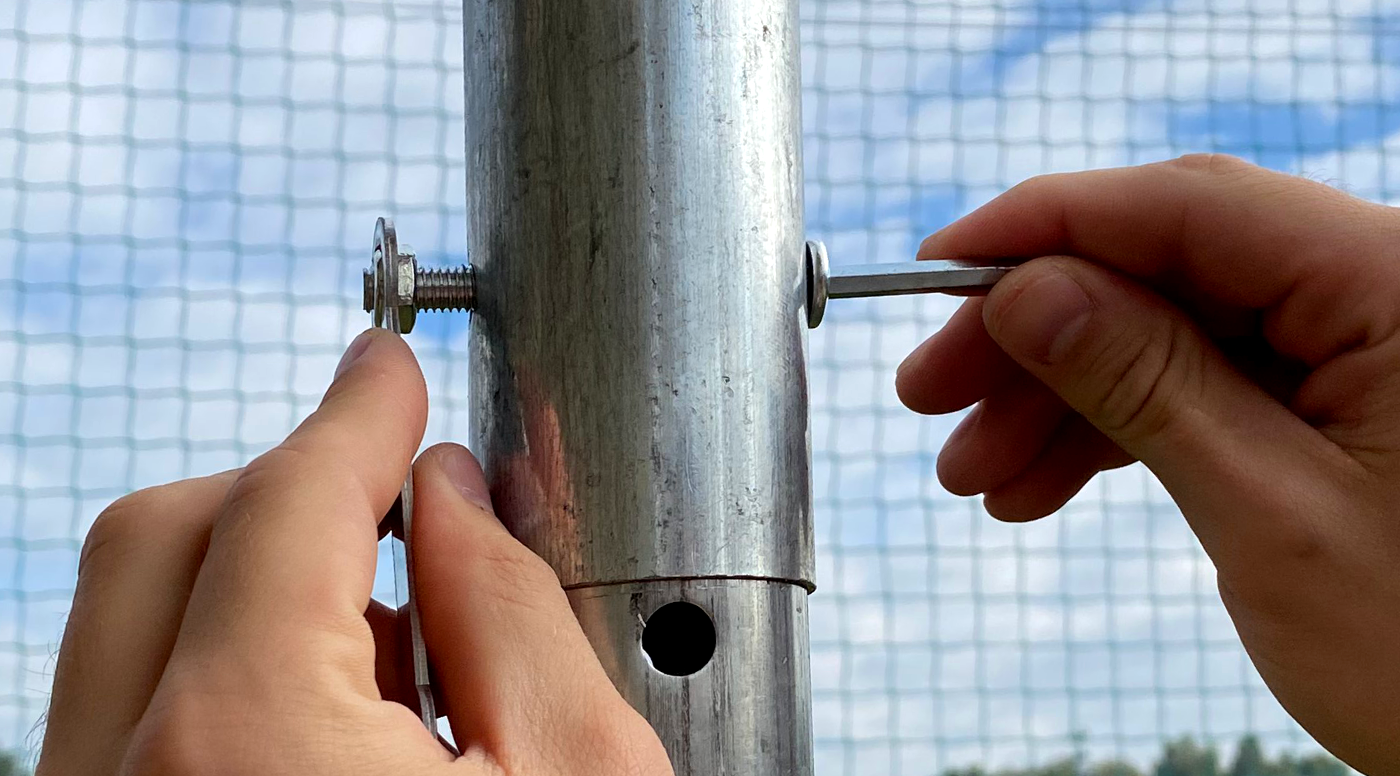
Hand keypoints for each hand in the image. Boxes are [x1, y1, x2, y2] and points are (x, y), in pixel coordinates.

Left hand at [36, 329, 672, 775]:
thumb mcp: (580, 774)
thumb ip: (513, 606)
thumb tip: (458, 496)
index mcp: (251, 743)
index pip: (290, 494)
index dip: (359, 410)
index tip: (390, 368)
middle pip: (164, 534)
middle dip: (288, 485)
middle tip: (395, 489)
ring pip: (129, 626)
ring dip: (256, 589)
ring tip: (396, 650)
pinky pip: (128, 720)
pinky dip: (224, 679)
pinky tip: (339, 728)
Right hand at [896, 155, 1399, 773]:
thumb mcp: (1270, 515)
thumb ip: (1145, 384)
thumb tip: (1025, 291)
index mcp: (1394, 282)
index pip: (1190, 208)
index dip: (1044, 226)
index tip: (937, 268)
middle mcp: (1380, 289)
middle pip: (1166, 267)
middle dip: (1036, 333)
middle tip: (929, 393)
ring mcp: (1359, 344)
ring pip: (1170, 330)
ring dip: (1061, 398)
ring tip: (975, 474)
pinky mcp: (1336, 397)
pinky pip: (1203, 385)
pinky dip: (1116, 432)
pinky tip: (1038, 484)